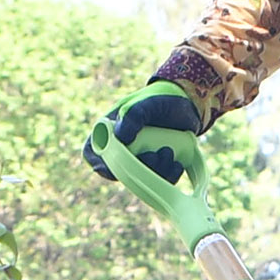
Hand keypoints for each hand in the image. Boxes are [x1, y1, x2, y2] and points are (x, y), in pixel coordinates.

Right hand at [83, 85, 203, 185]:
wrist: (185, 103)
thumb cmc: (159, 98)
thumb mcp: (145, 103)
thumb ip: (132, 115)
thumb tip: (120, 138)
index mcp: (109, 131)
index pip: (93, 152)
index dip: (101, 164)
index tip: (115, 168)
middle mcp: (121, 147)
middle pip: (119, 171)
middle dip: (137, 169)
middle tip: (155, 155)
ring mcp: (139, 159)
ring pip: (140, 178)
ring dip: (155, 172)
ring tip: (169, 153)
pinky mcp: (156, 167)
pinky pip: (158, 180)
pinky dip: (167, 177)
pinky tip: (177, 164)